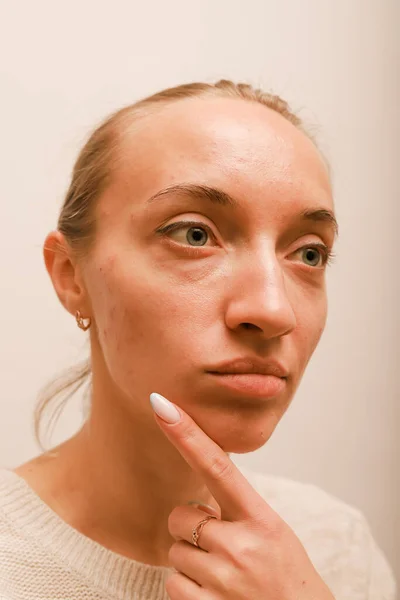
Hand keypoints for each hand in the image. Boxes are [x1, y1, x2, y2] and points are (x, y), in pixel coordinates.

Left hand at [150, 392, 334, 599]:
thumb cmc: (286, 577)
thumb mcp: (272, 533)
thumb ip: (237, 511)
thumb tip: (195, 501)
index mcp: (261, 518)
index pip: (218, 466)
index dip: (187, 434)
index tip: (162, 405)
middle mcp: (241, 545)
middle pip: (182, 516)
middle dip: (192, 529)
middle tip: (222, 548)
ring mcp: (223, 579)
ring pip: (176, 552)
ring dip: (192, 562)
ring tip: (225, 577)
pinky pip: (172, 584)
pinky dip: (188, 589)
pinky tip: (215, 596)